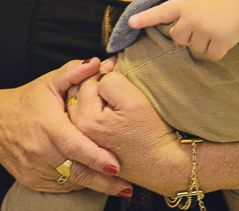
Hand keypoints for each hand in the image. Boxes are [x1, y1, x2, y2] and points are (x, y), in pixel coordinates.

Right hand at [0, 58, 131, 196]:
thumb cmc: (28, 100)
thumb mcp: (49, 81)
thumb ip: (73, 71)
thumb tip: (96, 62)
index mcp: (46, 124)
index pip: (74, 144)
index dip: (96, 156)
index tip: (117, 165)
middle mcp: (38, 149)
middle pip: (75, 170)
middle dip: (102, 180)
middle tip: (126, 186)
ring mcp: (33, 168)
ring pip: (69, 182)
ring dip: (93, 184)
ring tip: (117, 186)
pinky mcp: (30, 180)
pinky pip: (58, 188)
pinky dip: (77, 185)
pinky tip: (93, 182)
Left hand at [68, 68, 191, 196]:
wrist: (159, 165)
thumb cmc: (150, 134)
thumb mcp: (133, 100)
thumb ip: (111, 81)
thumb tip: (102, 73)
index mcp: (86, 118)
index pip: (89, 80)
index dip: (108, 73)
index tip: (124, 79)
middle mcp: (78, 131)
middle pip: (81, 92)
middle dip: (97, 85)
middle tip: (121, 91)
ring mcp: (82, 139)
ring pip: (82, 104)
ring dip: (95, 98)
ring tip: (117, 104)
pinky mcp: (90, 145)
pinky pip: (86, 118)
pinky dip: (95, 111)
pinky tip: (112, 116)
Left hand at [128, 0, 238, 60]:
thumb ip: (185, 7)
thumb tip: (176, 28)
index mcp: (186, 3)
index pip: (162, 11)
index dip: (145, 18)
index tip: (130, 23)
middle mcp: (192, 17)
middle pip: (179, 38)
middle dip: (189, 35)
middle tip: (203, 25)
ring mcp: (206, 29)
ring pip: (196, 48)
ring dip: (205, 42)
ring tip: (217, 27)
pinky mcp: (221, 40)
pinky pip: (212, 55)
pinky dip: (218, 50)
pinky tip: (224, 37)